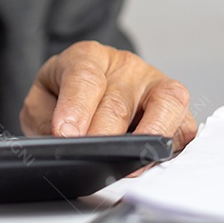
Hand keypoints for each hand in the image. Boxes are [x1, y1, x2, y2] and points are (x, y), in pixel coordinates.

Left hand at [20, 41, 196, 149]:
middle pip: (119, 102)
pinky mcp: (177, 109)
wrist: (88, 91)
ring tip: (127, 165)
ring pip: (164, 106)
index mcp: (88, 57)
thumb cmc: (63, 98)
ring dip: (145, 139)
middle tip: (90, 157)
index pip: (85, 77)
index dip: (76, 108)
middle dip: (103, 136)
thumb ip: (44, 121)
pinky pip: (183, 126)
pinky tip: (152, 161)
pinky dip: (172, 147)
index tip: (66, 134)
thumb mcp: (40, 104)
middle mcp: (126, 67)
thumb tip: (62, 142)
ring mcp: (155, 84)